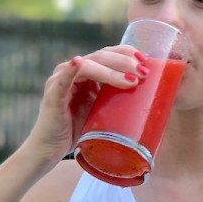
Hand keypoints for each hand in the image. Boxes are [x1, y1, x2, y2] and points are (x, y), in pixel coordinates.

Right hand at [25, 45, 148, 162]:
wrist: (51, 149)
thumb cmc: (78, 130)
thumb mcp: (103, 110)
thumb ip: (117, 99)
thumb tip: (151, 98)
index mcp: (86, 71)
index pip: (108, 53)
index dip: (126, 53)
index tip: (146, 60)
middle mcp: (72, 70)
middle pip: (101, 56)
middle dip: (125, 62)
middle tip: (144, 72)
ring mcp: (61, 80)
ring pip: (88, 65)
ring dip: (111, 71)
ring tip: (132, 80)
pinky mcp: (53, 94)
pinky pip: (63, 79)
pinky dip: (71, 70)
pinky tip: (78, 62)